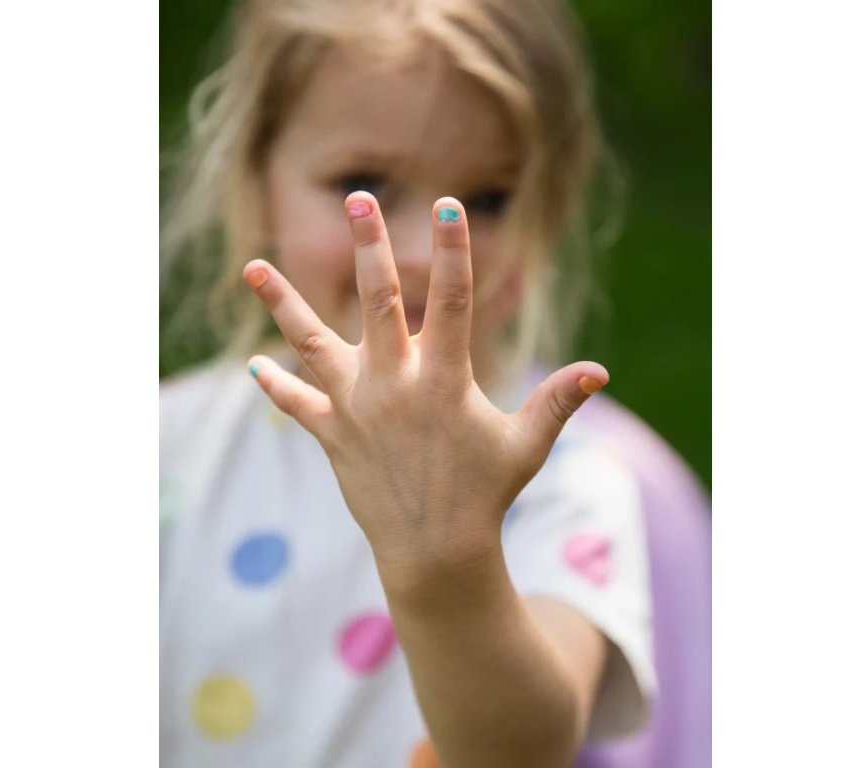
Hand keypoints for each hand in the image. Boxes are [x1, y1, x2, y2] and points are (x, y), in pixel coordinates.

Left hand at [242, 192, 607, 582]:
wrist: (435, 553)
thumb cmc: (486, 494)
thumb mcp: (526, 445)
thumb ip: (557, 401)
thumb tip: (600, 371)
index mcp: (443, 381)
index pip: (450, 302)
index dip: (452, 253)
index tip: (447, 206)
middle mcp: (394, 386)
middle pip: (377, 302)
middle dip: (369, 246)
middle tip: (357, 198)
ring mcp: (356, 408)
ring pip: (312, 343)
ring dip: (282, 303)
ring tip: (252, 265)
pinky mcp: (332, 434)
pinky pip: (297, 403)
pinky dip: (277, 384)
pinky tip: (254, 367)